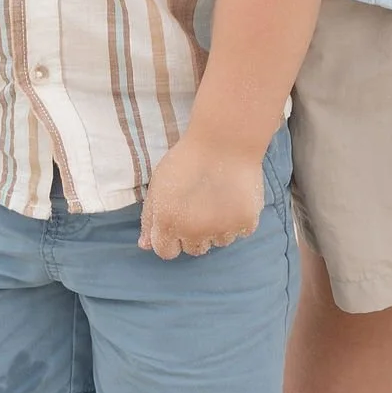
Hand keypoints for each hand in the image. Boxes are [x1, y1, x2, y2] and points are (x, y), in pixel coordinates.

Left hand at [140, 132, 264, 258]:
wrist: (224, 141)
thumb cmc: (187, 159)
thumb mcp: (158, 185)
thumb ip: (150, 218)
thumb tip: (145, 246)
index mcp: (168, 224)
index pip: (166, 252)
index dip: (170, 238)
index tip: (178, 221)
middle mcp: (194, 233)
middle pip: (193, 250)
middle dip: (194, 234)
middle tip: (200, 208)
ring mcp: (222, 230)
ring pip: (218, 242)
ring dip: (217, 228)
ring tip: (219, 200)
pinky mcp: (246, 223)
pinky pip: (240, 232)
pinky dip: (238, 220)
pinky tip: (234, 199)